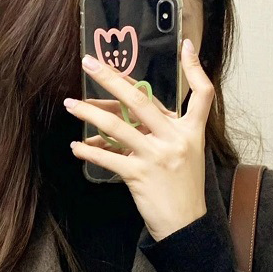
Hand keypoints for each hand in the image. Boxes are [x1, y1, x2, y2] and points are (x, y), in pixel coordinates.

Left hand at [63, 38, 214, 241]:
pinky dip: (90, 151)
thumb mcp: (186, 154)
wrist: (185, 226)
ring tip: (71, 104)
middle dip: (112, 78)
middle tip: (89, 63)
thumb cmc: (182, 189)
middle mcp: (175, 139)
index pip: (201, 94)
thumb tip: (131, 110)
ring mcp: (156, 157)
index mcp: (190, 132)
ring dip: (90, 113)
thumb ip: (163, 129)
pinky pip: (109, 158)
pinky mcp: (139, 176)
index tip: (186, 46)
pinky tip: (77, 147)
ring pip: (117, 127)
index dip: (195, 69)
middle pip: (142, 101)